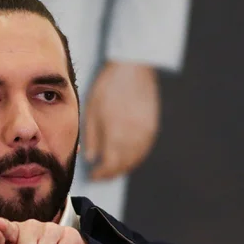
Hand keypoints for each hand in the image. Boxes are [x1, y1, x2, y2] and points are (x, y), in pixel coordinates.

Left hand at [84, 61, 159, 180]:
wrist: (132, 67)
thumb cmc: (107, 87)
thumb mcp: (91, 111)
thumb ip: (91, 138)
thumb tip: (91, 158)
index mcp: (117, 135)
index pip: (110, 166)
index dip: (101, 174)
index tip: (93, 176)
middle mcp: (134, 138)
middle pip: (124, 165)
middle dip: (112, 173)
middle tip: (102, 175)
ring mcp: (146, 133)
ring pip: (135, 159)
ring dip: (124, 167)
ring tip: (113, 168)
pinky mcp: (153, 126)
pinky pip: (144, 149)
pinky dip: (135, 157)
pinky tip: (127, 156)